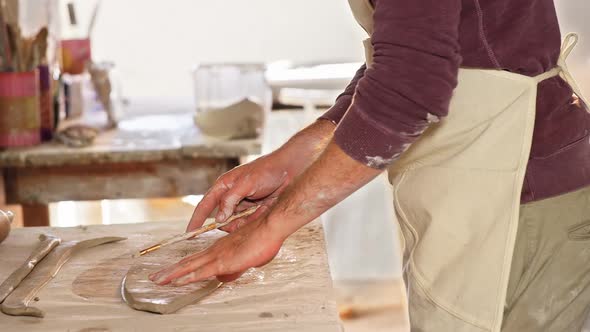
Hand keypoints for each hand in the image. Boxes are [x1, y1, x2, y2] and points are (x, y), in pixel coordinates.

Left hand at [149, 217, 282, 284]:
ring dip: (172, 274)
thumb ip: (237, 265)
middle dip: (170, 270)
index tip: (171, 272)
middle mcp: (216, 249)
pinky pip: (202, 271)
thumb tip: (227, 275)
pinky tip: (178, 281)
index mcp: (221, 247)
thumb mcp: (249, 255)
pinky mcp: (224, 261)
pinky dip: (188, 276)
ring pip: (190, 266)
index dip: (182, 265)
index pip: (196, 258)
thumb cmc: (264, 238)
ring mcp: (218, 255)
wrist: (271, 225)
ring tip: (157, 280)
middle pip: (188, 262)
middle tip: (155, 277)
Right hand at [187, 152, 292, 232]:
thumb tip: (218, 219)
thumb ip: (230, 200)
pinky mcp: (253, 211)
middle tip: (244, 218)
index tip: (188, 234)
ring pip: (235, 223)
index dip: (196, 221)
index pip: (204, 206)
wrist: (289, 170)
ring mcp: (242, 205)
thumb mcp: (245, 184)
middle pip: (221, 219)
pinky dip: (252, 222)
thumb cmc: (266, 172)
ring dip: (242, 223)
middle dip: (228, 224)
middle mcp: (230, 197)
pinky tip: (263, 210)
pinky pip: (247, 224)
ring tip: (258, 209)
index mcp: (222, 187)